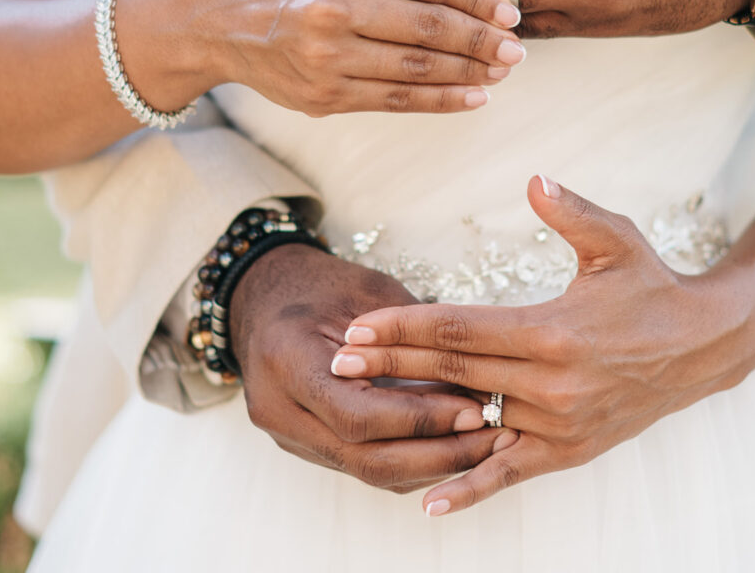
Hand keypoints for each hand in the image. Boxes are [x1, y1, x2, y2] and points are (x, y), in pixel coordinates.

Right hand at [201, 0, 525, 115]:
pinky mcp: (322, 95)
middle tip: (518, 49)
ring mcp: (325, 54)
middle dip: (482, 42)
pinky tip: (473, 98)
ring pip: (416, 68)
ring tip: (501, 72)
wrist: (219, 16)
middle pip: (429, 27)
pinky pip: (395, 100)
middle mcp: (331, 3)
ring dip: (469, 74)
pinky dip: (441, 100)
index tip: (512, 12)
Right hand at [230, 243, 516, 492]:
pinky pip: (362, 465)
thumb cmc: (318, 283)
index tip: (474, 410)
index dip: (420, 419)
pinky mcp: (305, 444)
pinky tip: (454, 446)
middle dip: (436, 453)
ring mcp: (288, 434)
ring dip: (431, 465)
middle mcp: (280, 410)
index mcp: (287, 361)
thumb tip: (475, 372)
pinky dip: (410, 461)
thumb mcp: (365, 291)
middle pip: (365, 457)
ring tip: (485, 446)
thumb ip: (410, 334)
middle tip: (492, 438)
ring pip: (367, 471)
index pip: (359, 414)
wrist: (262, 296)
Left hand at [329, 177, 752, 513]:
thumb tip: (533, 179)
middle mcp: (552, 385)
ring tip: (363, 410)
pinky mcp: (569, 451)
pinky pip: (510, 473)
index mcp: (553, 331)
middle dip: (391, 365)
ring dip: (415, 415)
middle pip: (453, 373)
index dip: (404, 327)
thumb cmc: (652, 285)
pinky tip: (428, 501)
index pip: (460, 328)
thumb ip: (571, 212)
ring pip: (472, 420)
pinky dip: (470, 488)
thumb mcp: (616, 239)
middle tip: (339, 360)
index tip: (359, 326)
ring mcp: (560, 425)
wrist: (702, 347)